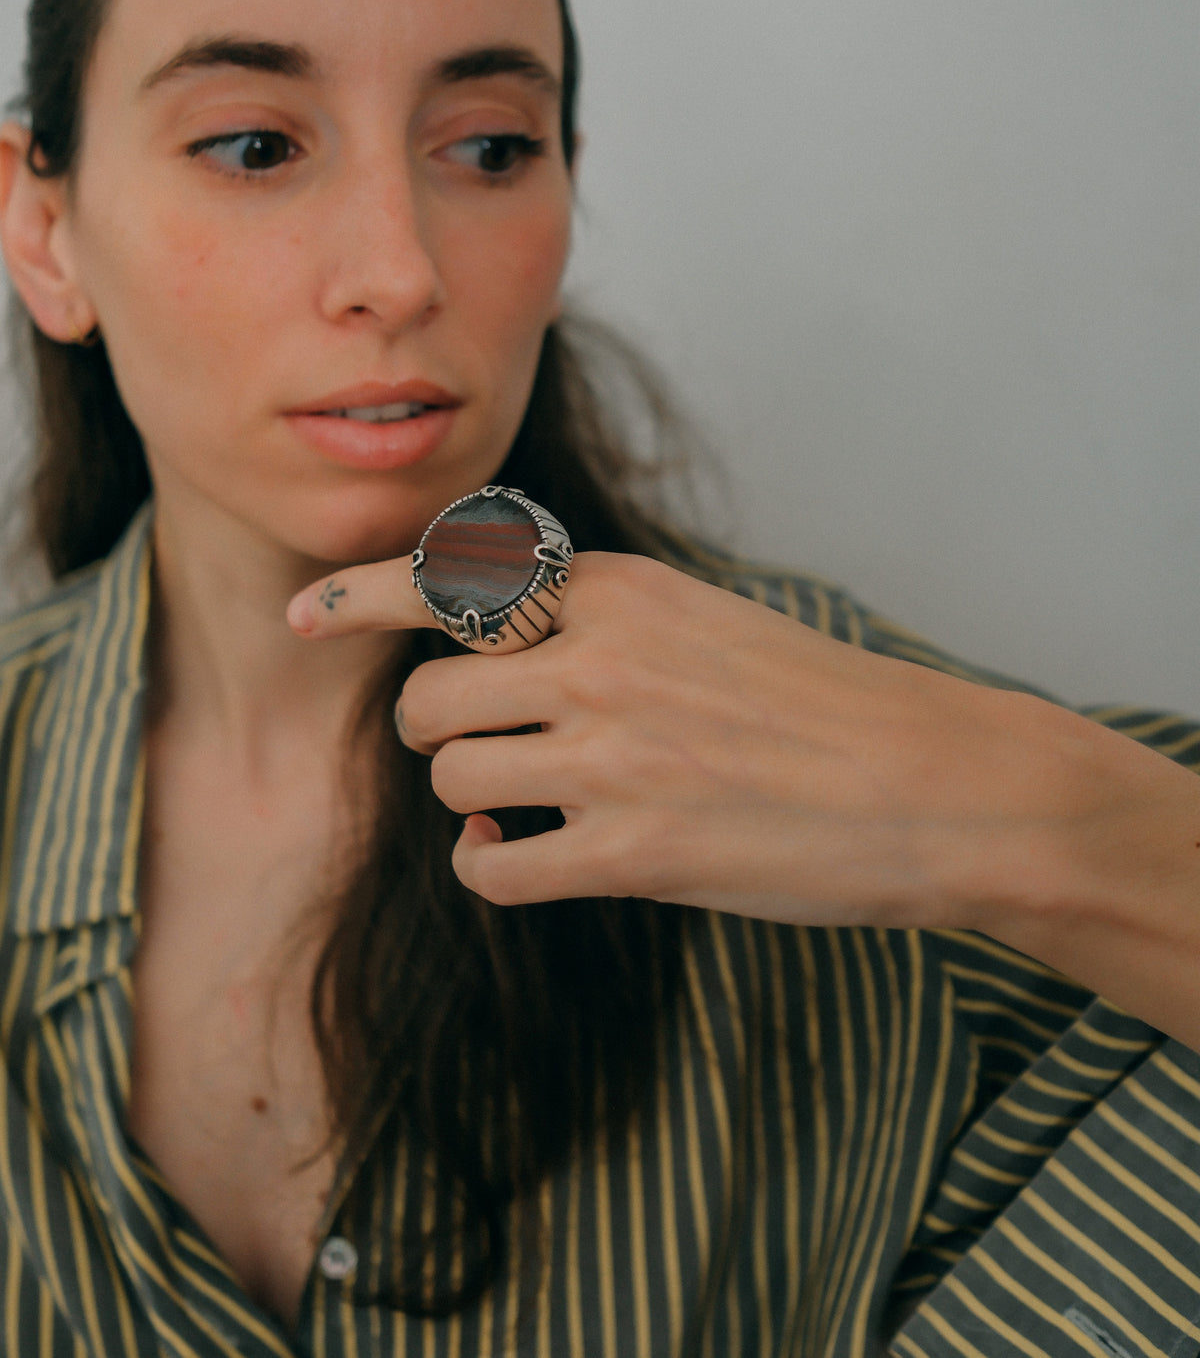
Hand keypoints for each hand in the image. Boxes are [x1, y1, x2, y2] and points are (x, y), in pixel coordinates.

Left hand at [289, 548, 1199, 1040]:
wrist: (935, 781)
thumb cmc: (827, 707)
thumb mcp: (708, 624)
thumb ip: (601, 633)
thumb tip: (493, 679)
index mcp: (621, 590)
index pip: (452, 578)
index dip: (358, 596)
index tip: (304, 614)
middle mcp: (602, 656)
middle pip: (428, 694)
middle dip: (434, 729)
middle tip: (478, 750)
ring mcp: (613, 751)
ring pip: (451, 775)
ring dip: (469, 798)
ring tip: (528, 807)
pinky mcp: (631, 847)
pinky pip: (490, 862)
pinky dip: (490, 864)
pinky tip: (529, 858)